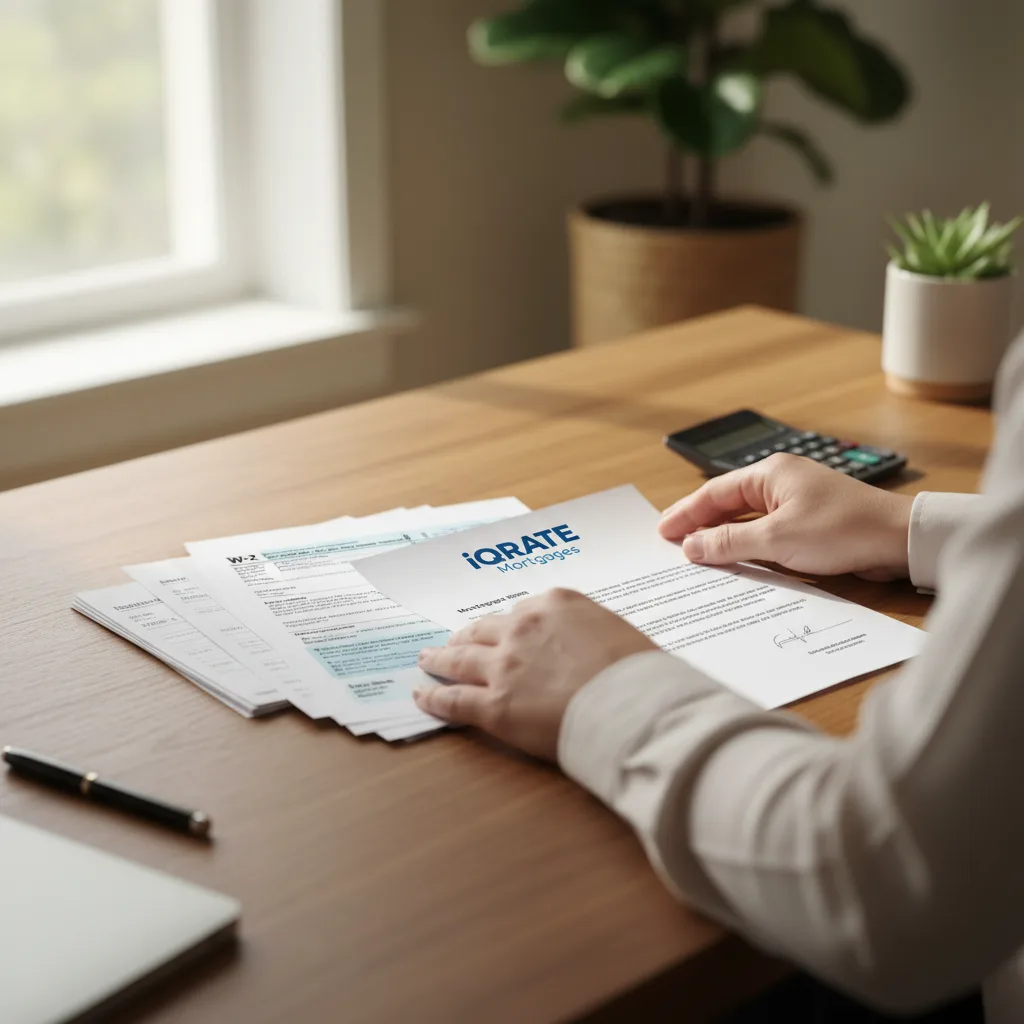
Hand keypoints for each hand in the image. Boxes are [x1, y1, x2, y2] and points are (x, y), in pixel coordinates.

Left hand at [414, 589, 656, 759]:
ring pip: (459, 660)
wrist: (634, 707)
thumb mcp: (616, 632)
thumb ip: (587, 633)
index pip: (520, 612)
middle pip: (482, 630)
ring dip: (440, 659)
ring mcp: (504, 666)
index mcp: (555, 604)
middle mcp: (522, 627)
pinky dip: (433, 697)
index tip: (499, 631)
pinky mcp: (494, 705)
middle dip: (466, 637)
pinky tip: (422, 695)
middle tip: (455, 641)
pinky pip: (453, 699)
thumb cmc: (640, 674)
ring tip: (428, 660)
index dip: (506, 626)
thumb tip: (583, 649)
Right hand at [659, 453, 913, 580]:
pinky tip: (735, 561)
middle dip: (700, 524)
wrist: (899, 540)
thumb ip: (729, 542)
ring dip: (723, 537)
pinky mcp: (810, 523)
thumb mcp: (777, 539)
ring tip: (696, 555)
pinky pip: (767, 532)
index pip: (714, 492)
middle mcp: (781, 482)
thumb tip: (691, 546)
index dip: (686, 513)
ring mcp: (796, 501)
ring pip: (747, 519)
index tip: (662, 531)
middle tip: (671, 544)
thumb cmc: (843, 529)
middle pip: (728, 503)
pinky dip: (747, 545)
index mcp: (770, 473)